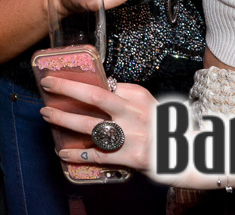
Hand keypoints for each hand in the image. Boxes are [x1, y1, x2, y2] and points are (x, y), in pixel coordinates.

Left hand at [39, 75, 157, 174]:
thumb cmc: (161, 126)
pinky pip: (98, 155)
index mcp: (138, 96)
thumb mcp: (148, 104)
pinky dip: (77, 154)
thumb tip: (98, 88)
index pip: (105, 85)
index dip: (80, 81)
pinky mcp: (132, 157)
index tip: (61, 77)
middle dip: (67, 89)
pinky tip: (62, 151)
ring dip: (64, 119)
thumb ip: (125, 97)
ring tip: (47, 114)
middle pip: (95, 97)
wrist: (187, 155)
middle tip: (48, 84)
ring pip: (90, 125)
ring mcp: (133, 136)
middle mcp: (135, 113)